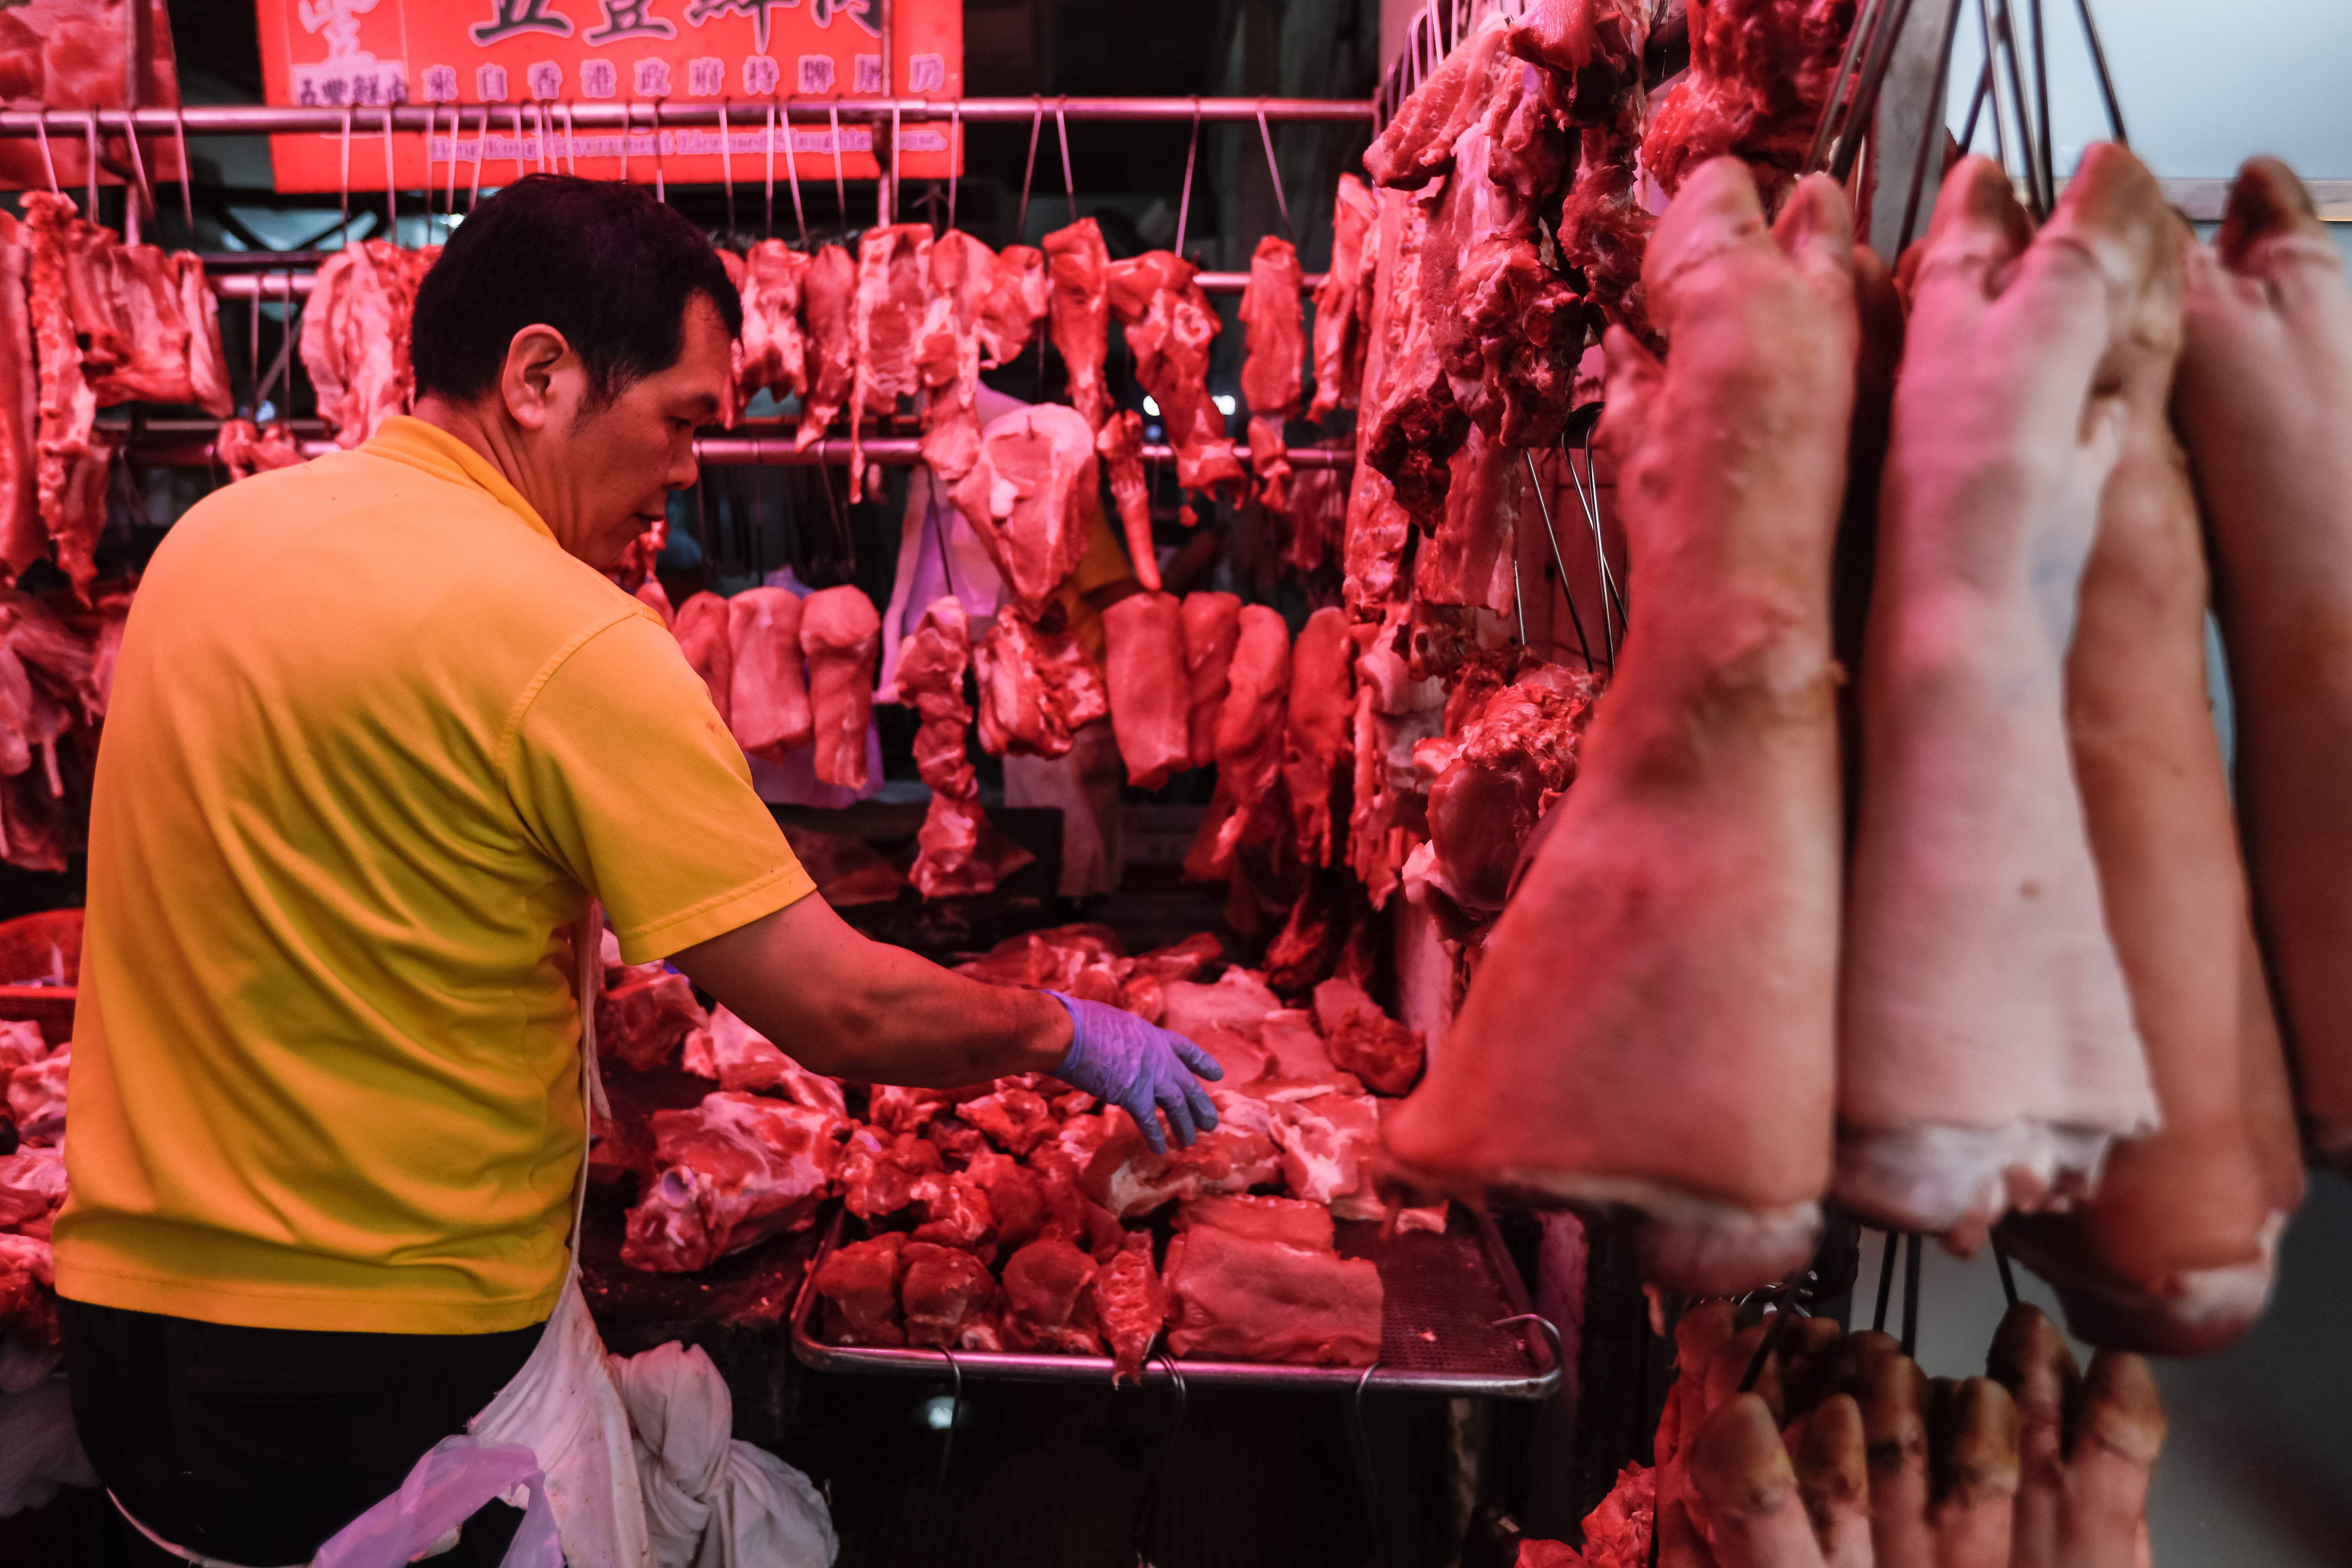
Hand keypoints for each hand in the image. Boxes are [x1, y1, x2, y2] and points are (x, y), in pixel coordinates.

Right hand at [1046, 992, 1222, 1154]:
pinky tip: (1161, 1151)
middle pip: (1187, 1084)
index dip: (1202, 1063)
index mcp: (1153, 1035)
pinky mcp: (1133, 1096)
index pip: (1185, 1050)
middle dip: (1200, 1104)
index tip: (1217, 1074)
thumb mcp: (1113, 1021)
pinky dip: (1155, 1137)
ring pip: (1176, 1105)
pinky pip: (1149, 1121)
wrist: (1072, 1033)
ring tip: (1191, 1142)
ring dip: (1184, 1126)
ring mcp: (1149, 1077)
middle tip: (1211, 1123)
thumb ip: (1124, 1038)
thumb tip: (1117, 1048)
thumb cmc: (1081, 1022)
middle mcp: (1158, 1057)